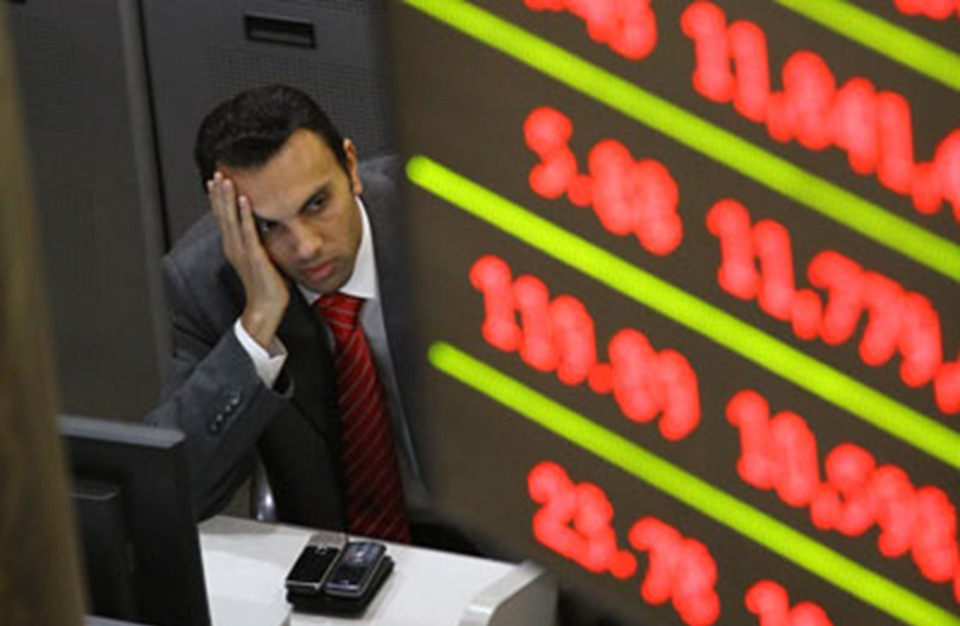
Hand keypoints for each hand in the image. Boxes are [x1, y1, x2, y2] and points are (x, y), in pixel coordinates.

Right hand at [208, 172, 289, 348]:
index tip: (215, 181)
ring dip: (227, 198)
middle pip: (223, 214)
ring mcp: (242, 251)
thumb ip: (258, 241)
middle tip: (216, 173)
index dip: (218, 199)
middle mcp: (234, 246)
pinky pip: (248, 231)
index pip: (223, 217)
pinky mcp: (254, 255)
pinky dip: (245, 214)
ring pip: (231, 219)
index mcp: (234, 246)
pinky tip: (243, 199)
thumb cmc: (266, 284)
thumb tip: (264, 227)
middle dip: (219, 193)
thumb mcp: (259, 257)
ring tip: (225, 180)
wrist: (265, 307)